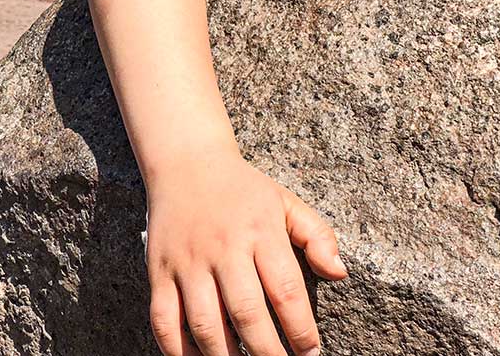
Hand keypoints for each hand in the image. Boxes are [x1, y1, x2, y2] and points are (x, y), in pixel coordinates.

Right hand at [145, 151, 346, 355]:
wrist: (186, 163)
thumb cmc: (244, 190)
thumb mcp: (286, 202)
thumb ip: (317, 235)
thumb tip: (340, 273)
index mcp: (260, 231)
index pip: (285, 289)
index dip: (300, 328)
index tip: (311, 352)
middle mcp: (224, 248)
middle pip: (247, 313)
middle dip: (267, 352)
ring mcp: (188, 262)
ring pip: (205, 323)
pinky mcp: (159, 272)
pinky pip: (165, 321)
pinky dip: (179, 350)